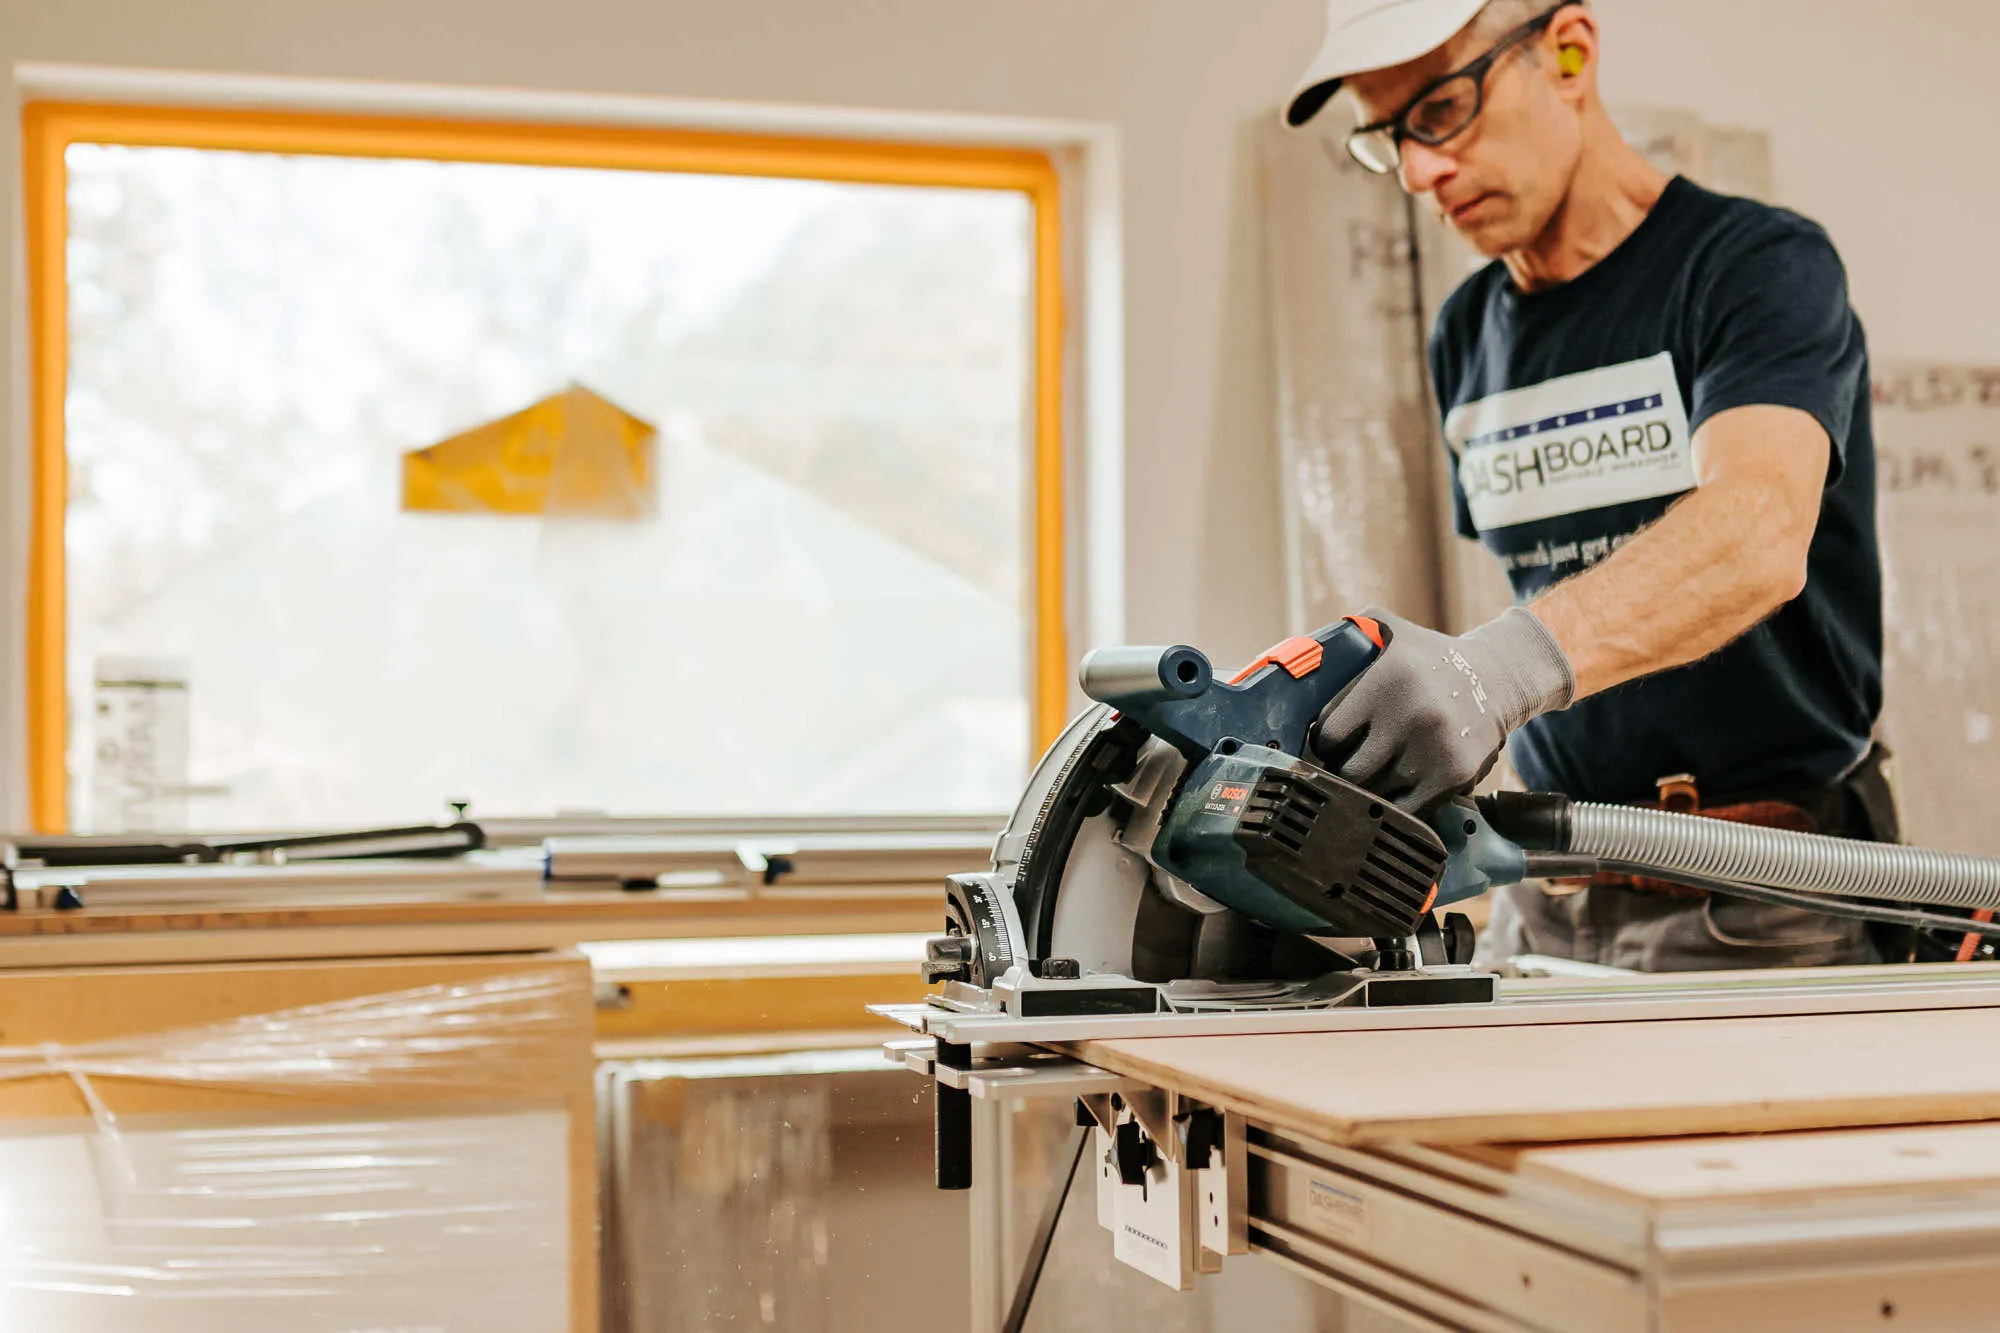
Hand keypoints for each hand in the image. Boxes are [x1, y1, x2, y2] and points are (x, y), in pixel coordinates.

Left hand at [1312, 607, 1575, 811]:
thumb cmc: (1431, 658)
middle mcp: (1410, 716)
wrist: (1497, 679)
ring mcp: (1433, 750)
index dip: (1325, 743)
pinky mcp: (1453, 777)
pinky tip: (1397, 787)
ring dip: (1370, 787)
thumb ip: (1348, 634)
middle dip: (1344, 769)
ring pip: (1375, 792)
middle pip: (1349, 770)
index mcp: (1386, 682)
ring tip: (1376, 771)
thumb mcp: (1391, 631)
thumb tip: (1303, 653)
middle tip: (1348, 762)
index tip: (1330, 743)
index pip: (1329, 735)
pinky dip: (1396, 805)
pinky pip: (1406, 809)